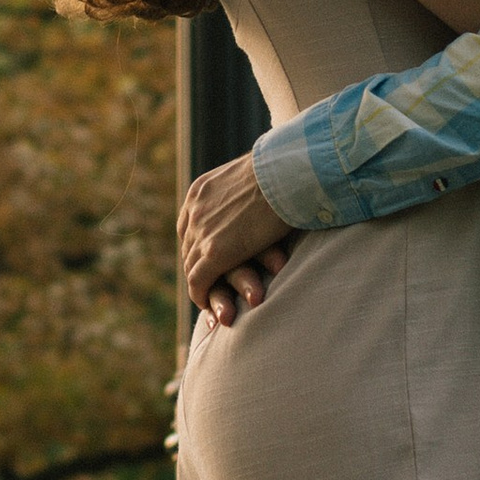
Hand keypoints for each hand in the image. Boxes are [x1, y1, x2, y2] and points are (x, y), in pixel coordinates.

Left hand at [180, 155, 295, 315]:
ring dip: (203, 287)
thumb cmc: (286, 171)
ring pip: (193, 267)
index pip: (191, 226)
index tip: (209, 260)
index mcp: (201, 190)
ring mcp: (202, 231)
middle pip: (190, 248)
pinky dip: (202, 296)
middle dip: (199, 269)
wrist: (290, 173)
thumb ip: (245, 190)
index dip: (200, 246)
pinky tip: (213, 308)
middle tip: (208, 287)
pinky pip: (198, 282)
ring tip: (213, 302)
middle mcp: (195, 210)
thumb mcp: (254, 176)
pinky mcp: (215, 252)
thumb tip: (259, 192)